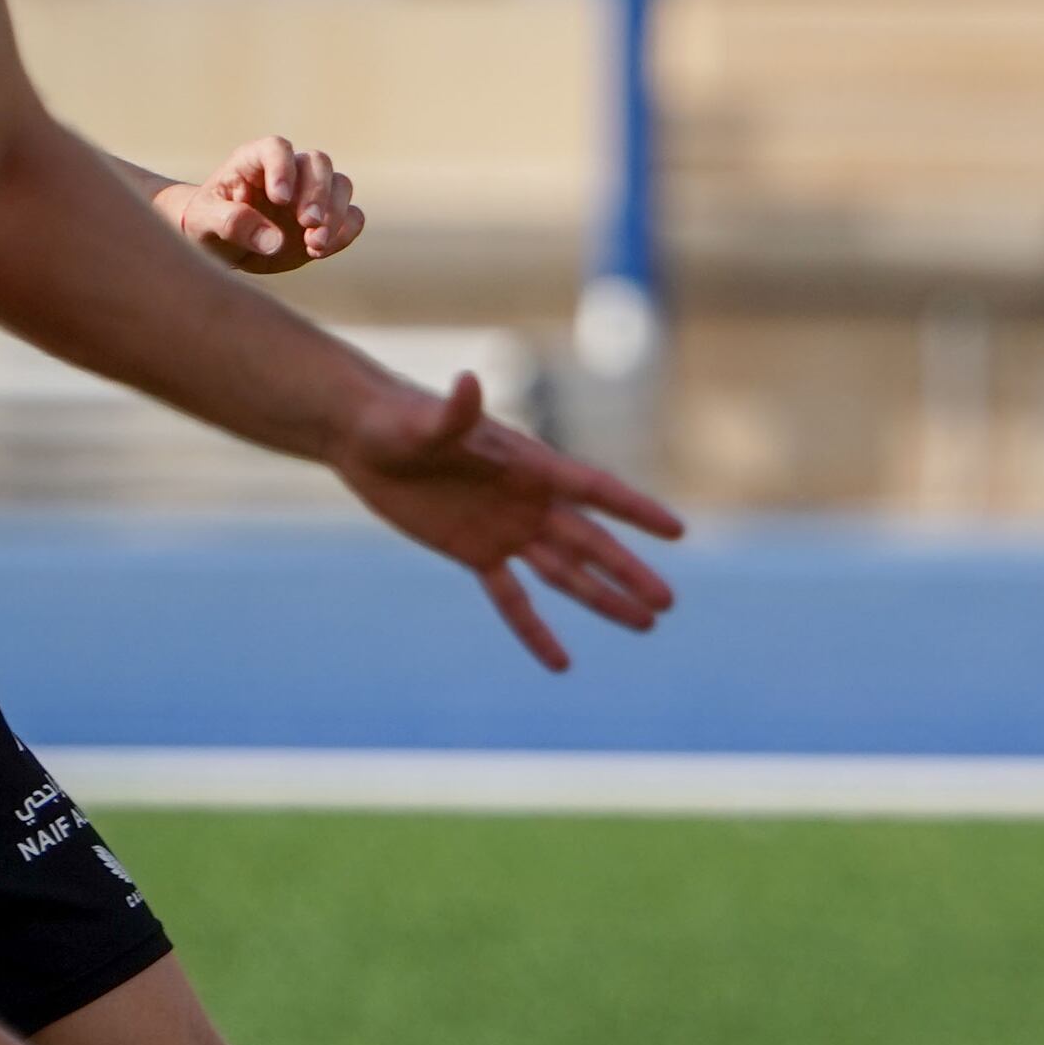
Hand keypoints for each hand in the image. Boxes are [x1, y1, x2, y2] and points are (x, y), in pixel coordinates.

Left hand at [156, 136, 362, 274]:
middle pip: (318, 163)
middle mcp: (289, 171)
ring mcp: (311, 194)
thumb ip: (233, 224)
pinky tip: (320, 251)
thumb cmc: (204, 224)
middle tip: (307, 224)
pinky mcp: (326, 220)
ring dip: (335, 213)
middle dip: (318, 193)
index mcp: (254, 160)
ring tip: (314, 244)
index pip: (277, 148)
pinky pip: (352, 217)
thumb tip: (275, 240)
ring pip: (341, 185)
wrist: (220, 246)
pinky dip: (345, 232)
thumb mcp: (205, 222)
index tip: (280, 200)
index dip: (283, 168)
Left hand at [331, 369, 682, 668]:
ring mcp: (506, 530)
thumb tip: (468, 383)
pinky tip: (561, 662)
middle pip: (590, 542)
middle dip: (628, 571)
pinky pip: (512, 598)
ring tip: (645, 624)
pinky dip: (534, 629)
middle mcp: (528, 501)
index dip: (635, 511)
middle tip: (668, 601)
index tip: (675, 531)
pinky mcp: (475, 553)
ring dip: (602, 598)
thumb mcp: (423, 422)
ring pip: (565, 573)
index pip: (594, 491)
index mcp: (529, 465)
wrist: (368, 437)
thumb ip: (453, 413)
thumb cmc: (399, 419)